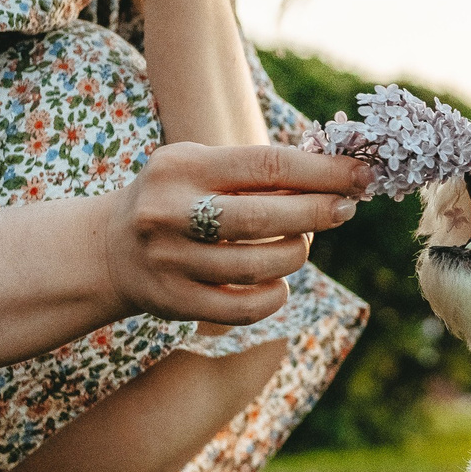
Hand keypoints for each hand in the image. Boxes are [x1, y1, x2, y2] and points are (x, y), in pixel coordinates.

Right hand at [103, 143, 376, 324]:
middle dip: (318, 212)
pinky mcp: (174, 302)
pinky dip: (274, 296)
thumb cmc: (177, 199)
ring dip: (297, 254)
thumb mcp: (202, 168)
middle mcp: (170, 212)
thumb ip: (257, 171)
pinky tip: (281, 284)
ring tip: (304, 244)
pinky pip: (243, 307)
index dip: (322, 171)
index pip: (266, 164)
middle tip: (347, 209)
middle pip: (263, 217)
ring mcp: (170, 260)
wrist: (109, 249)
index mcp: (182, 167)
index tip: (361, 174)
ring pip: (259, 265)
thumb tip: (338, 174)